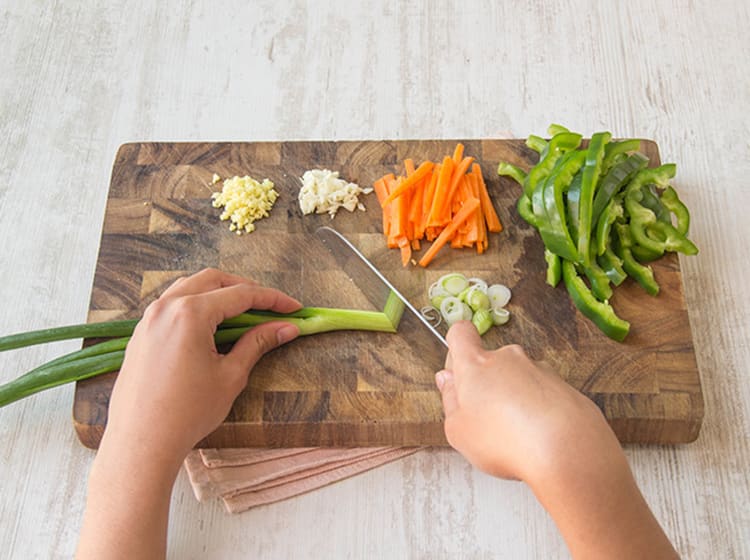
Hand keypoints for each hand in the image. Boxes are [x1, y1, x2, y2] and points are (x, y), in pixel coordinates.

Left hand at [77, 269, 301, 559]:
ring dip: (218, 292)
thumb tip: (286, 328)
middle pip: (213, 280)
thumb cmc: (188, 412)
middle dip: (245, 289)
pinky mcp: (140, 333)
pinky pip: (172, 304)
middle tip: (270, 307)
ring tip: (242, 313)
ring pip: (189, 287)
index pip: (241, 295)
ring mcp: (149, 318)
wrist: (142, 442)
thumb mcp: (231, 375)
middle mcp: (166, 307)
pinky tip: (211, 326)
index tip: (294, 308)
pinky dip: (196, 305)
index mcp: (191, 313)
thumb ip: (258, 343)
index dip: (272, 299)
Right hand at [435, 321, 621, 484]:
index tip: (457, 373)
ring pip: (517, 379)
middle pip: (489, 362)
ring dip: (513, 398)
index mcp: (477, 364)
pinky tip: (539, 436)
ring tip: (516, 434)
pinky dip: (537, 409)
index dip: (455, 349)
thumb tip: (448, 381)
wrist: (567, 450)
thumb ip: (449, 400)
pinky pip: (541, 393)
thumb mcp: (458, 430)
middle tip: (485, 419)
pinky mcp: (563, 385)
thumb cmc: (506, 441)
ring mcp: (539, 369)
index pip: (461, 333)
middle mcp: (509, 358)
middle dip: (486, 385)